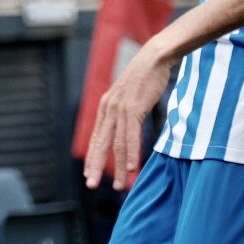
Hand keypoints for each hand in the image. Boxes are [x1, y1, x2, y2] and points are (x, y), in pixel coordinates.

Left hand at [83, 37, 174, 189]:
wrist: (154, 58)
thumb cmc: (144, 78)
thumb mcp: (128, 96)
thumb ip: (124, 112)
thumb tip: (126, 127)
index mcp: (105, 107)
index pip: (96, 137)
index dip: (92, 157)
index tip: (89, 173)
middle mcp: (108, 109)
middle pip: (100, 143)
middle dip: (96, 166)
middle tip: (91, 185)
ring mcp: (120, 108)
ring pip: (116, 143)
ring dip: (118, 167)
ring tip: (120, 185)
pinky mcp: (133, 108)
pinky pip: (130, 135)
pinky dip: (130, 152)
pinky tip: (131, 167)